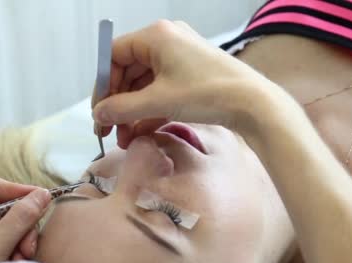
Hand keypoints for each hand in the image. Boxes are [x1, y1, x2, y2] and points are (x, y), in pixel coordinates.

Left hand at [0, 174, 50, 262]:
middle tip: (28, 245)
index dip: (13, 189)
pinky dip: (15, 251)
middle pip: (3, 207)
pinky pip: (7, 242)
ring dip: (21, 241)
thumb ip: (20, 218)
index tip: (38, 198)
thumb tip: (43, 194)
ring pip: (9, 226)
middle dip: (21, 225)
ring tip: (20, 259)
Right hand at [92, 20, 271, 147]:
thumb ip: (122, 108)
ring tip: (126, 138)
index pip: (114, 55)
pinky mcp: (189, 74)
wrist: (254, 104)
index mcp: (156, 36)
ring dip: (131, 111)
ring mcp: (179, 57)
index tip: (99, 112)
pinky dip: (148, 110)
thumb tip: (98, 114)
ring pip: (143, 84)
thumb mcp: (158, 102)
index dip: (102, 85)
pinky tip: (141, 133)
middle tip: (109, 129)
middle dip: (117, 103)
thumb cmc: (207, 93)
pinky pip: (159, 89)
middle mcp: (166, 41)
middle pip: (127, 71)